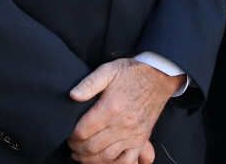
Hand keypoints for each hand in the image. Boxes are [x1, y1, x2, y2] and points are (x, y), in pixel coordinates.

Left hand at [67, 58, 183, 162]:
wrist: (158, 76)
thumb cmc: (132, 72)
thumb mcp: (108, 70)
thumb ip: (89, 83)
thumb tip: (72, 95)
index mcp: (110, 107)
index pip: (83, 130)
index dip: (71, 135)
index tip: (67, 133)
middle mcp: (121, 125)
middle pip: (92, 146)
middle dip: (77, 148)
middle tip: (72, 145)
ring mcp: (132, 135)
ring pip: (107, 157)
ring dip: (90, 160)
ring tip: (81, 156)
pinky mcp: (141, 140)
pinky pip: (127, 161)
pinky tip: (104, 161)